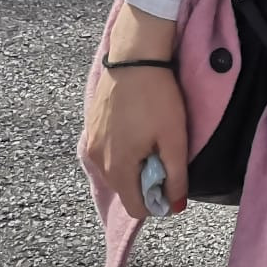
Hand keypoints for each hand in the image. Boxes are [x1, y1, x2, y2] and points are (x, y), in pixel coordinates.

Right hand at [83, 6, 188, 216]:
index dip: (158, 201)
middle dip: (146, 181)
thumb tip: (175, 206)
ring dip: (134, 165)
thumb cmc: (157, 98)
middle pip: (125, 190)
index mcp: (118, 168)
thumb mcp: (174, 138)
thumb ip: (176, 176)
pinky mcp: (90, 129)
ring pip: (115, 171)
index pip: (136, 208)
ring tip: (151, 138)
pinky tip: (137, 128)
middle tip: (164, 153)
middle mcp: (98, 161)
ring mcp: (91, 144)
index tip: (172, 179)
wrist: (134, 59)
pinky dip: (123, 150)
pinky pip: (107, 153)